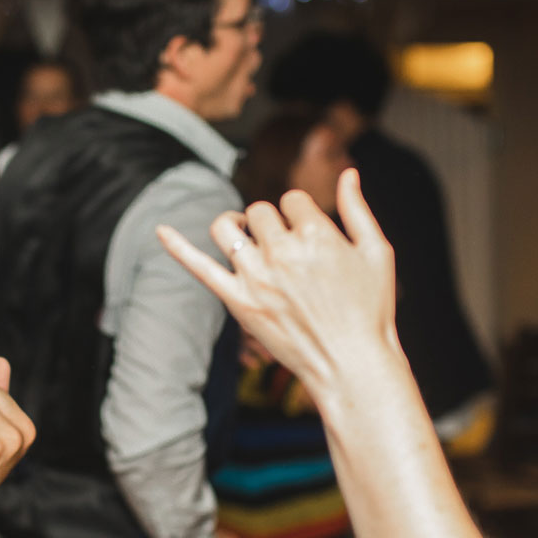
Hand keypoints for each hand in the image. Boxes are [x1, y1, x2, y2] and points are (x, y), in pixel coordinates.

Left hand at [158, 170, 396, 393]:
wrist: (352, 365)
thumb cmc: (371, 310)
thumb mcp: (377, 253)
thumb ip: (359, 209)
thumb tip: (348, 172)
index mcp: (317, 234)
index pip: (293, 200)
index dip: (302, 216)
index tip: (312, 238)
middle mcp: (282, 252)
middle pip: (259, 212)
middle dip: (272, 224)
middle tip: (288, 252)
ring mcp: (256, 278)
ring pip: (227, 228)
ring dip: (234, 227)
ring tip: (244, 237)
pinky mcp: (238, 302)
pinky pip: (200, 267)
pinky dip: (178, 247)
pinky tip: (160, 229)